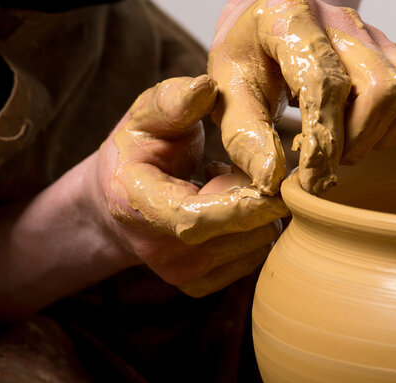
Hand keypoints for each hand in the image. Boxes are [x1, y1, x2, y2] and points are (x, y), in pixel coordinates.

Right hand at [93, 75, 287, 296]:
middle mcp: (159, 251)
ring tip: (224, 184)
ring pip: (255, 242)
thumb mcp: (144, 116)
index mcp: (137, 205)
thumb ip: (171, 100)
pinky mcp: (201, 284)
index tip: (276, 174)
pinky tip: (225, 207)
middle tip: (238, 164)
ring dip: (258, 209)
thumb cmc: (136, 154)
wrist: (119, 206)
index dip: (243, 200)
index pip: (197, 217)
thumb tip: (206, 86)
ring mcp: (181, 274)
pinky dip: (254, 228)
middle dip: (259, 192)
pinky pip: (255, 255)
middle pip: (239, 230)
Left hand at [209, 0, 395, 194]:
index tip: (313, 178)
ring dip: (389, 130)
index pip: (325, 84)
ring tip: (353, 142)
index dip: (324, 140)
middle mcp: (340, 18)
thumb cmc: (247, 56)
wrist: (264, 21)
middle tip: (331, 159)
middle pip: (382, 88)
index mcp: (290, 18)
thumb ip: (245, 135)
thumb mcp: (228, 93)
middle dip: (359, 140)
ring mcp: (373, 31)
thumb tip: (272, 180)